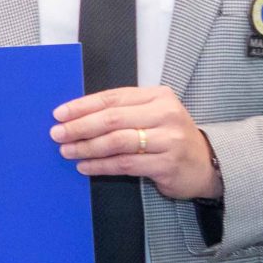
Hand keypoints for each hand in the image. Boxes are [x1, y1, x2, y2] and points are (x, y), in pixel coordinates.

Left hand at [51, 86, 217, 200]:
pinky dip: (101, 165)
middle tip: (57, 134)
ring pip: (117, 142)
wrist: (205, 164)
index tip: (60, 114)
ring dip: (87, 147)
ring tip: (67, 151)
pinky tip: (85, 166)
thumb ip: (123, 112)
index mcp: (158, 96)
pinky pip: (125, 164)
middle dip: (80, 126)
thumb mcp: (152, 115)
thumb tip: (78, 116)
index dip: (83, 106)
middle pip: (113, 119)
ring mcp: (168, 140)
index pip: (113, 98)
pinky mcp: (167, 164)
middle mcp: (165, 114)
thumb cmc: (170, 137)